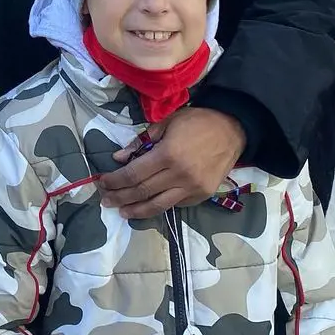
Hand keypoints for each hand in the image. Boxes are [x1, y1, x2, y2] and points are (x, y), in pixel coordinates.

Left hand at [98, 107, 245, 218]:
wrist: (232, 130)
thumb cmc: (195, 121)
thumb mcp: (164, 123)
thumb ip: (140, 143)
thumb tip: (118, 158)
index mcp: (167, 154)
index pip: (134, 174)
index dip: (115, 181)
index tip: (102, 183)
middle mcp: (179, 175)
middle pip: (143, 192)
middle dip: (121, 197)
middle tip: (105, 201)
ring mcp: (193, 188)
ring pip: (159, 205)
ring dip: (137, 211)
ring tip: (122, 212)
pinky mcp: (203, 195)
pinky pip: (176, 204)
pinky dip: (158, 207)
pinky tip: (146, 207)